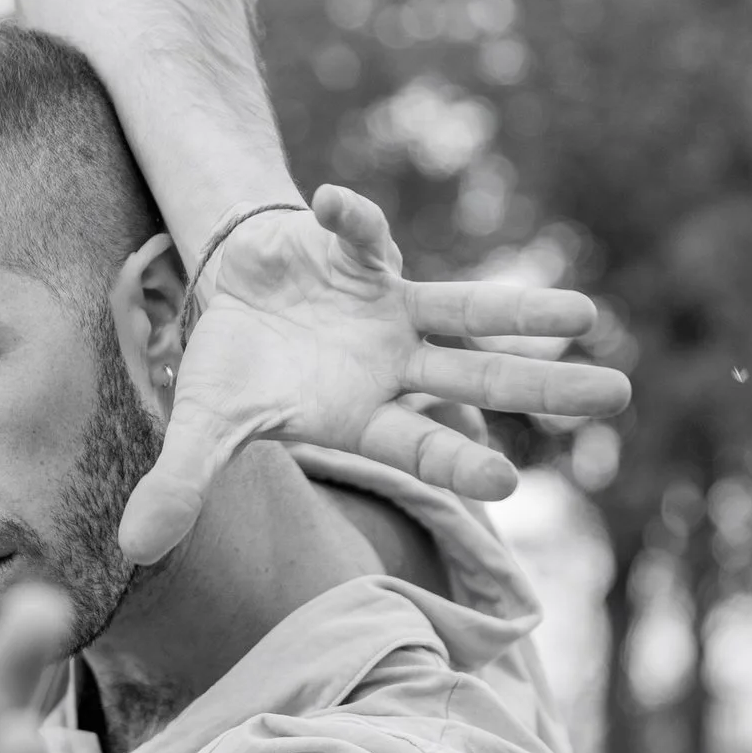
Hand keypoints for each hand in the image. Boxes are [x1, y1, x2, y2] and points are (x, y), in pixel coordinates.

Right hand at [121, 184, 631, 564]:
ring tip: (586, 315)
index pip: (423, 443)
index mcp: (363, 415)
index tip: (510, 484)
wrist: (229, 294)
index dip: (461, 461)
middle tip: (617, 399)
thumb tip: (134, 549)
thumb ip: (183, 484)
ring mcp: (390, 308)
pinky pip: (365, 232)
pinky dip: (351, 218)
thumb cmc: (232, 371)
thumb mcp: (204, 428)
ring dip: (523, 311)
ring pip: (470, 309)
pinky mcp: (367, 254)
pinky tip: (331, 203)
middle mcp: (394, 365)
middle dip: (544, 389)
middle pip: (479, 377)